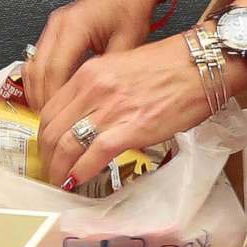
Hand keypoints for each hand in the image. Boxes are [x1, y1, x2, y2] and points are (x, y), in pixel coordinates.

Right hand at [25, 0, 161, 113]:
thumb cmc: (132, 9)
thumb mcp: (128, 44)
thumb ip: (110, 74)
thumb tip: (98, 105)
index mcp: (75, 26)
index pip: (54, 70)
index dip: (53, 99)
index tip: (59, 121)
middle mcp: (58, 25)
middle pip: (37, 70)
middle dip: (41, 100)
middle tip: (49, 124)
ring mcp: (52, 26)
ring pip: (32, 66)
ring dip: (36, 92)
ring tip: (48, 117)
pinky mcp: (54, 31)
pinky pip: (38, 60)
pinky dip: (40, 81)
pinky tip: (50, 98)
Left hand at [37, 34, 225, 188]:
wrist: (202, 64)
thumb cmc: (171, 65)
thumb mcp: (122, 67)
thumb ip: (100, 89)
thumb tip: (89, 116)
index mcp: (90, 73)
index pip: (50, 109)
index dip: (45, 135)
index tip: (48, 149)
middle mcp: (94, 89)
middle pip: (52, 130)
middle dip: (47, 156)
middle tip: (51, 171)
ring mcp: (112, 109)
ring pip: (68, 144)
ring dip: (60, 169)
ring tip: (61, 181)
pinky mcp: (132, 128)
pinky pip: (95, 154)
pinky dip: (81, 171)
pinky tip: (78, 181)